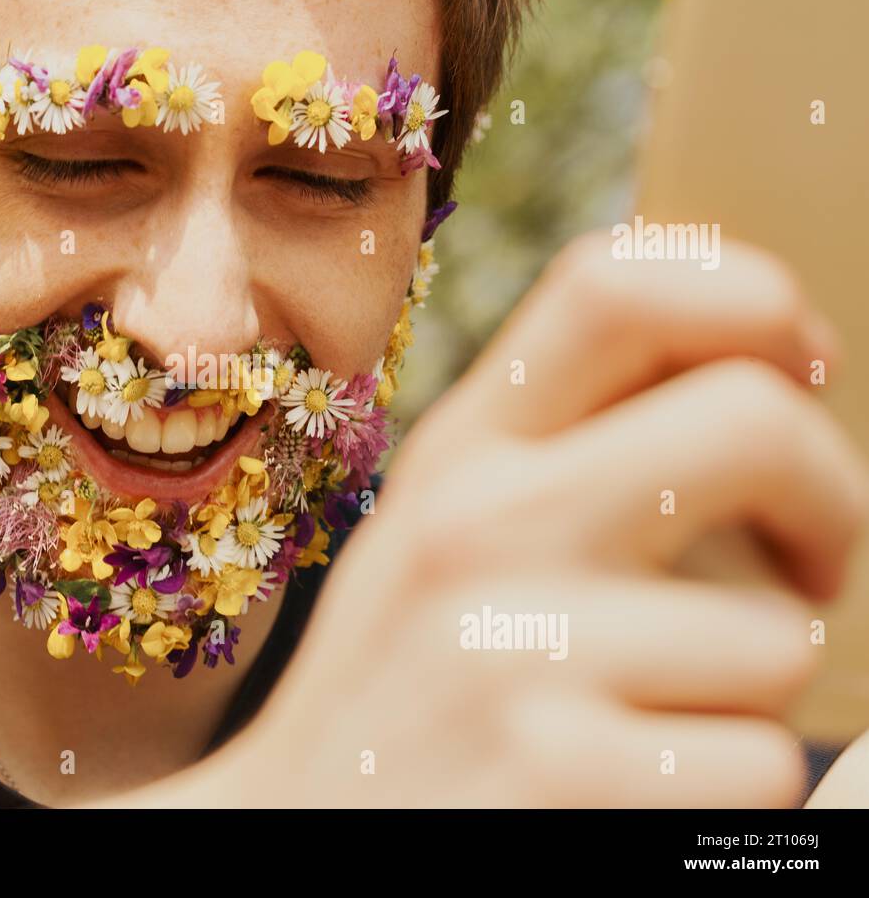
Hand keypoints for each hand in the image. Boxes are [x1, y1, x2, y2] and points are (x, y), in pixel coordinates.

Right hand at [109, 234, 868, 806]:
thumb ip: (566, 446)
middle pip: (749, 420)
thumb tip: (770, 370)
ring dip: (746, 694)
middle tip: (813, 565)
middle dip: (831, 496)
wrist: (301, 832)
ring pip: (777, 639)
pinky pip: (757, 765)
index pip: (615, 284)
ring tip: (640, 721)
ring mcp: (513, 647)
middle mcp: (479, 525)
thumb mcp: (444, 533)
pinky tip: (625, 793)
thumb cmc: (404, 682)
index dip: (749, 296)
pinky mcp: (556, 772)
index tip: (796, 365)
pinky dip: (722, 791)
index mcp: (460, 453)